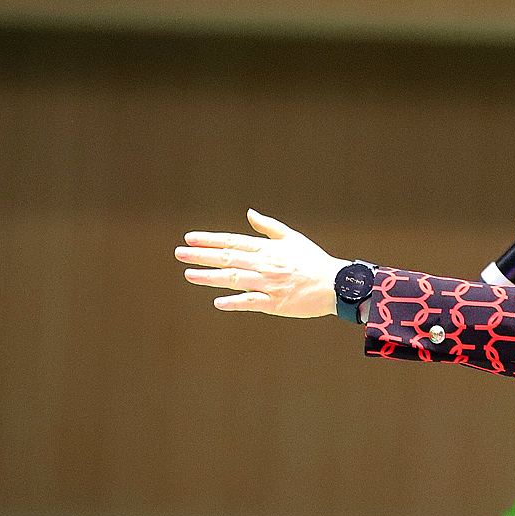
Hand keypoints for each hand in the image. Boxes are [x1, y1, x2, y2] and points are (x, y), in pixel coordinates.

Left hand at [175, 210, 342, 317]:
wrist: (335, 284)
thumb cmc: (312, 260)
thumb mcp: (291, 237)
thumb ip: (267, 226)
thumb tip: (249, 212)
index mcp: (266, 248)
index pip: (232, 241)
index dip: (209, 240)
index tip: (189, 238)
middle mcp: (264, 264)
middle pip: (227, 258)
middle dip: (201, 255)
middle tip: (179, 253)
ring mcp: (268, 284)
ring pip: (234, 278)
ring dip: (210, 276)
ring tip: (188, 274)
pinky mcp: (275, 303)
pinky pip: (251, 302)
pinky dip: (235, 301)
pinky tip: (217, 302)